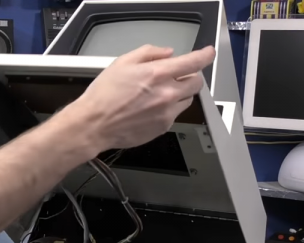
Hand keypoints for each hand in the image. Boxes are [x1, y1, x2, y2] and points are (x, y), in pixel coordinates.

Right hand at [73, 45, 215, 151]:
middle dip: (190, 76)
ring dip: (180, 93)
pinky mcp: (163, 128)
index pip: (193, 63)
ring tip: (159, 94)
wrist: (94, 124)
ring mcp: (166, 113)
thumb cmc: (103, 95)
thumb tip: (168, 53)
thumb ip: (149, 53)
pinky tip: (150, 108)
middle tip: (177, 76)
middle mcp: (166, 94)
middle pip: (196, 83)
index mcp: (157, 74)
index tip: (208, 54)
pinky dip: (168, 109)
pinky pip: (175, 114)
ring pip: (187, 100)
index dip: (205, 56)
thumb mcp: (122, 62)